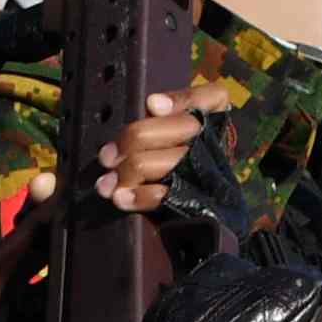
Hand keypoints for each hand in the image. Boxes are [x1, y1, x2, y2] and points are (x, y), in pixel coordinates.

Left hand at [93, 84, 209, 216]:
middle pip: (182, 128)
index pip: (213, 98)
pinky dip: (137, 197)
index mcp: (212, 125)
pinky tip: (121, 197)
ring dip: (128, 171)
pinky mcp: (196, 205)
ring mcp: (208, 177)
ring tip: (107, 182)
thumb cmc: (166, 169)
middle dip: (135, 138)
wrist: (193, 224)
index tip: (152, 105)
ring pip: (170, 161)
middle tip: (108, 155)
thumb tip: (151, 106)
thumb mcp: (165, 138)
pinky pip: (164, 195)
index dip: (183, 99)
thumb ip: (157, 121)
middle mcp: (214, 148)